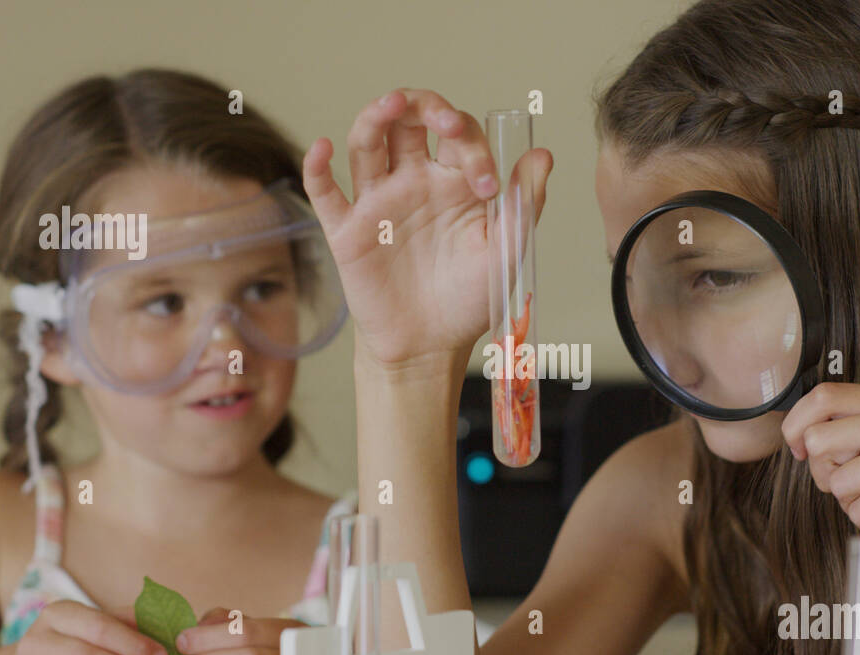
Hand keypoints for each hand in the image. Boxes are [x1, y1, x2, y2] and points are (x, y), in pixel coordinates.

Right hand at [302, 88, 553, 368]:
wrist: (432, 346)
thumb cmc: (471, 297)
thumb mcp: (508, 251)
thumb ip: (524, 204)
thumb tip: (543, 155)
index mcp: (454, 181)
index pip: (459, 135)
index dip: (474, 146)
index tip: (490, 188)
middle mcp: (414, 181)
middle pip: (408, 120)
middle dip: (424, 107)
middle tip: (445, 122)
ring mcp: (378, 202)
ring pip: (368, 143)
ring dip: (375, 117)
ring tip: (390, 104)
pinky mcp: (347, 231)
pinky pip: (324, 192)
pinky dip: (316, 167)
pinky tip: (324, 147)